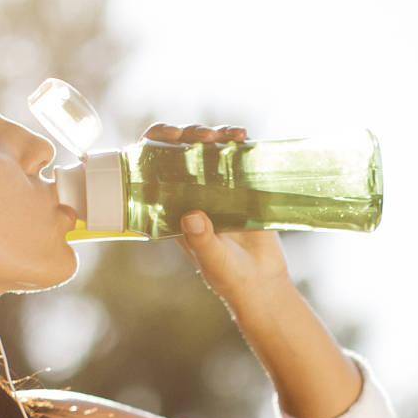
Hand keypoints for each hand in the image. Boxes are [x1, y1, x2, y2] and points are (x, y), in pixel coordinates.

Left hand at [145, 120, 290, 306]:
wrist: (262, 283)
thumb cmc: (229, 276)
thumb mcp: (213, 260)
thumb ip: (201, 241)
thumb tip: (192, 216)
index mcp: (174, 206)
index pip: (154, 166)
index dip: (155, 144)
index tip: (168, 136)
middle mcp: (192, 191)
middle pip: (182, 150)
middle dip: (190, 134)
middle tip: (205, 136)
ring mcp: (218, 187)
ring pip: (210, 148)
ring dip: (217, 134)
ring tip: (230, 135)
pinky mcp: (244, 186)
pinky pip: (239, 157)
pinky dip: (240, 143)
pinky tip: (244, 136)